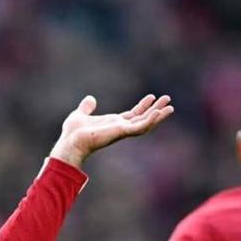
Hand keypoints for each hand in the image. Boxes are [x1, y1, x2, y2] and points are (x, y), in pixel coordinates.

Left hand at [51, 94, 173, 168]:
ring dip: (158, 115)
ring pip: (145, 123)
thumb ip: (87, 107)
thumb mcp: (80, 114)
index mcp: (113, 124)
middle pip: (142, 119)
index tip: (152, 97)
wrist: (70, 142)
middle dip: (156, 110)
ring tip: (170, 107)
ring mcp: (121, 131)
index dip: (143, 107)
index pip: (132, 115)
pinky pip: (139, 128)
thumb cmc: (73, 133)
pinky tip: (157, 113)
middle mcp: (119, 128)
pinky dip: (149, 121)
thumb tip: (90, 99)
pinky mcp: (121, 133)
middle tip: (169, 101)